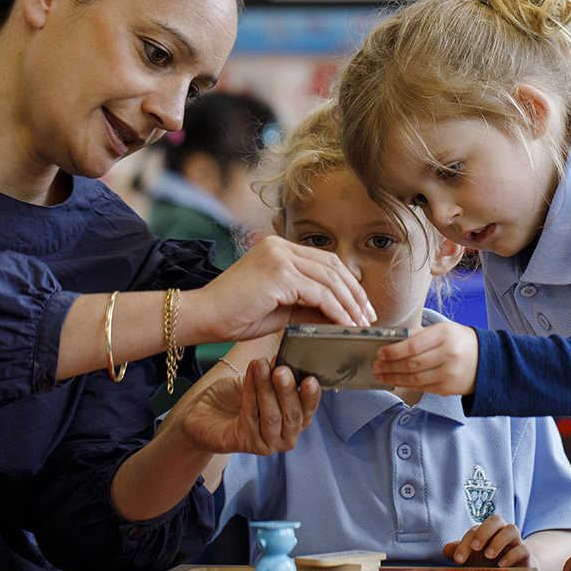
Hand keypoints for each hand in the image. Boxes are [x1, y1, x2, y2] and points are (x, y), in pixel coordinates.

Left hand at [178, 357, 320, 455]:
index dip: (311, 395)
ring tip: (262, 365)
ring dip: (267, 389)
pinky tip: (251, 373)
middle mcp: (286, 436)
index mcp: (296, 420)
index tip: (310, 378)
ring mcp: (267, 443)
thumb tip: (282, 358)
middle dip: (288, 390)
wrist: (203, 413)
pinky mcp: (246, 443)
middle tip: (282, 370)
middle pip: (293, 414)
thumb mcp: (259, 382)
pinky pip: (251, 415)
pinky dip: (251, 392)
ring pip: (272, 416)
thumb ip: (273, 376)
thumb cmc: (235, 397)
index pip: (309, 409)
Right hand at [187, 235, 374, 341]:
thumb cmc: (235, 314)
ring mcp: (279, 257)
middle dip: (355, 293)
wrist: (203, 317)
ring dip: (349, 303)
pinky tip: (345, 324)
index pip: (325, 261)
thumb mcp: (280, 307)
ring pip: (329, 279)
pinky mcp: (279, 274)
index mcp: (278, 248)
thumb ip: (307, 304)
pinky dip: (336, 310)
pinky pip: (319, 293)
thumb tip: (339, 313)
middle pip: (332, 266)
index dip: (347, 283)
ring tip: (360, 324)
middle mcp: (280, 246)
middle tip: (368, 316)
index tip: (360, 305)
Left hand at [371, 321, 477, 394]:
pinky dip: (406, 385)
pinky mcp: (448, 389)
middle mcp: (448, 355)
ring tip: (381, 375)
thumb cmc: (460, 342)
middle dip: (390, 366)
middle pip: (412, 364)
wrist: (487, 361)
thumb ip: (418, 334)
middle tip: (376, 366)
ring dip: (394, 378)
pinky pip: (422, 388)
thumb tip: (392, 339)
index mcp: (445, 335)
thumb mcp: (443, 330)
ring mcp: (449, 374)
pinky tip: (395, 381)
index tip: (380, 353)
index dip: (394, 351)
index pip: (413, 345)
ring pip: (415, 379)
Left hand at [443, 515, 529, 567]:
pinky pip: (522, 549)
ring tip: (489, 555)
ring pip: (512, 529)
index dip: (465, 542)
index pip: (476, 529)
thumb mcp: (473, 559)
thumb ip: (460, 552)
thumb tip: (446, 549)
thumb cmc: (490, 563)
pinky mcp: (526, 555)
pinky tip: (501, 565)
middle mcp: (503, 532)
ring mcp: (516, 542)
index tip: (458, 559)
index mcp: (488, 531)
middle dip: (484, 532)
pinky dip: (512, 555)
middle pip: (496, 519)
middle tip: (476, 548)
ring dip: (499, 541)